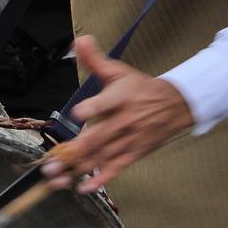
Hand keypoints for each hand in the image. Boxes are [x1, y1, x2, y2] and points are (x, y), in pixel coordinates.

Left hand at [41, 36, 194, 193]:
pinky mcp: (134, 153)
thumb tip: (81, 40)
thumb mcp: (119, 72)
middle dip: (73, 152)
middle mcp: (124, 122)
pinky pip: (116, 168)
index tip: (78, 113)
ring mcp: (128, 140)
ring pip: (102, 157)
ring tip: (56, 180)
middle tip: (50, 164)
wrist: (176, 105)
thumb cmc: (140, 88)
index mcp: (120, 99)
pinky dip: (100, 179)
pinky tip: (83, 188)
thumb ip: (96, 60)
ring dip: (78, 170)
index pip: (106, 104)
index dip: (93, 108)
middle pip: (98, 138)